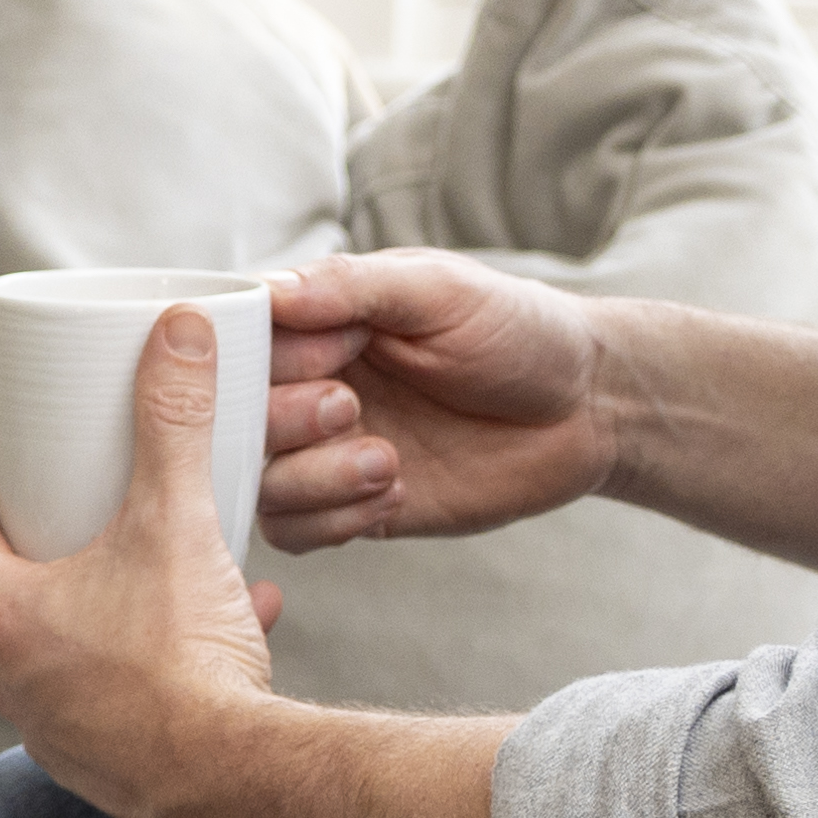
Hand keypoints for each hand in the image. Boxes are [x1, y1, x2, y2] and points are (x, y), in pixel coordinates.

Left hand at [0, 300, 284, 817]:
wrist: (235, 780)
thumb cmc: (186, 658)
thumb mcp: (178, 520)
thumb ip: (174, 422)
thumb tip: (179, 330)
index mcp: (2, 612)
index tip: (16, 454)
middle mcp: (11, 675)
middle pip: (9, 584)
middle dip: (54, 536)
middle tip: (92, 497)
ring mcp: (52, 726)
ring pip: (71, 641)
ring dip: (111, 597)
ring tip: (164, 556)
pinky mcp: (104, 763)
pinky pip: (123, 691)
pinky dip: (161, 654)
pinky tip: (230, 622)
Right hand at [251, 250, 620, 548]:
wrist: (587, 409)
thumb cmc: (519, 332)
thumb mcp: (441, 290)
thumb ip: (352, 287)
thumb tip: (269, 291)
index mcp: (316, 320)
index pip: (236, 339)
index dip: (262, 355)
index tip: (330, 356)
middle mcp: (305, 386)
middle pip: (229, 418)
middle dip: (282, 420)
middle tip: (349, 407)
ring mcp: (324, 451)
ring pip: (257, 482)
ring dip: (311, 477)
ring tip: (384, 460)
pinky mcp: (352, 506)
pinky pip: (295, 530)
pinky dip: (331, 519)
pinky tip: (392, 492)